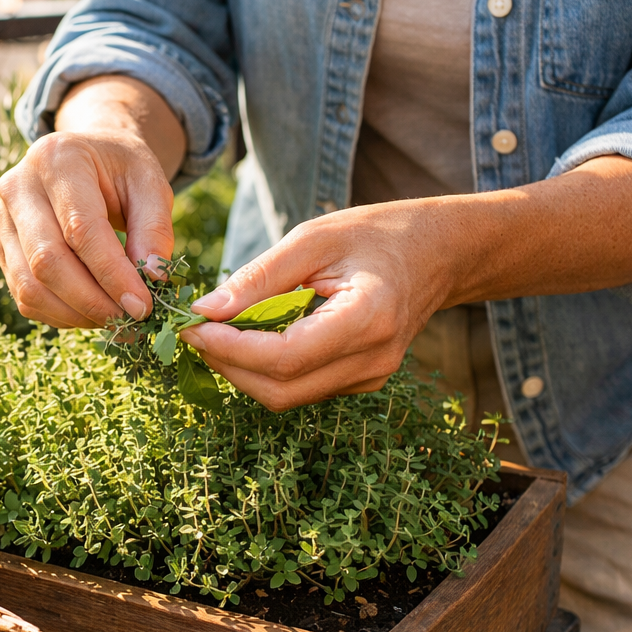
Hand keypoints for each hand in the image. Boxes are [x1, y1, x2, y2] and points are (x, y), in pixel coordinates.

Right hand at [0, 129, 174, 327]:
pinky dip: (61, 315)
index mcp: (57, 159)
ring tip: (115, 320)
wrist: (86, 156)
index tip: (142, 305)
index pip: (79, 229)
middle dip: (93, 302)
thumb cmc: (121, 169)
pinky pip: (25, 296)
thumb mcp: (150, 183)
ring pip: (30, 286)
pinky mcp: (2, 249)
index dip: (111, 274)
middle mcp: (18, 187)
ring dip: (76, 314)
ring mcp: (3, 221)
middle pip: (47, 262)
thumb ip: (155, 228)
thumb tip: (152, 279)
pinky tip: (92, 312)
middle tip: (132, 322)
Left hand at [180, 203, 455, 409]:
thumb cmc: (375, 235)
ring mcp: (370, 378)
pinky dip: (265, 370)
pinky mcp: (360, 382)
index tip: (194, 326)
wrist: (437, 253)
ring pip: (286, 396)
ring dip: (242, 370)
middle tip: (197, 331)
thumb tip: (204, 311)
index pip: (284, 357)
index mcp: (368, 319)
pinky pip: (301, 388)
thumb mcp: (312, 239)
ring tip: (219, 331)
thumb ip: (258, 278)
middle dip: (228, 365)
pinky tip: (251, 338)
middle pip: (280, 389)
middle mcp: (372, 360)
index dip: (230, 349)